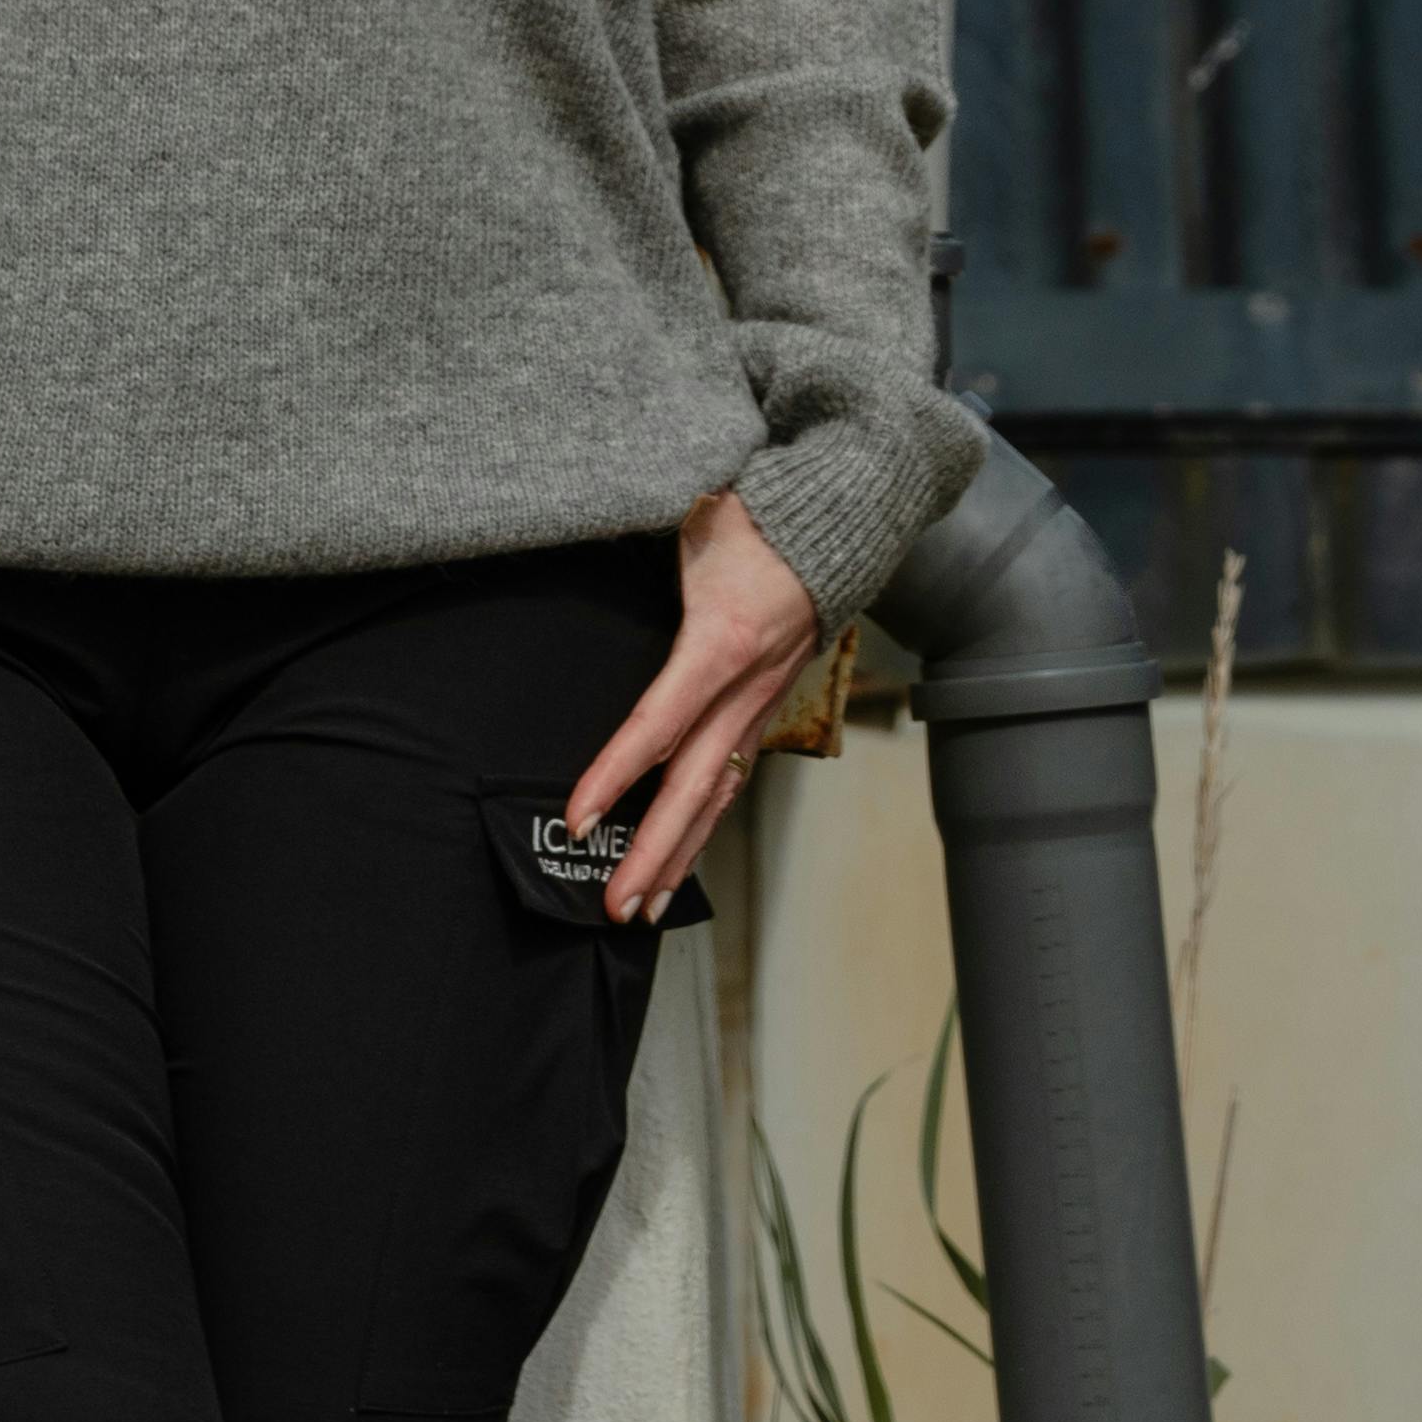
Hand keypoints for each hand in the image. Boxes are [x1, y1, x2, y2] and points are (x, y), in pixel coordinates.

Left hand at [561, 492, 834, 926]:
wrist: (843, 521)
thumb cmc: (762, 515)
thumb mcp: (701, 512)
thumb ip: (648, 522)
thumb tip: (582, 513)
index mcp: (722, 642)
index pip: (659, 723)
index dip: (616, 775)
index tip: (578, 819)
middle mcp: (746, 688)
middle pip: (693, 786)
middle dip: (653, 853)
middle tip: (613, 907)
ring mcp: (760, 704)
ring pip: (718, 795)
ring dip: (680, 856)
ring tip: (642, 909)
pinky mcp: (764, 708)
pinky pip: (731, 778)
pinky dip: (703, 826)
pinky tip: (679, 859)